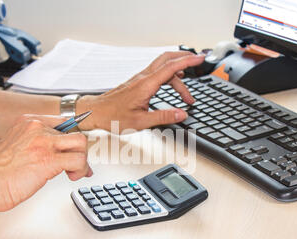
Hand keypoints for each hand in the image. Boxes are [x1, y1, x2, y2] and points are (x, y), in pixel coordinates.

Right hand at [0, 115, 92, 212]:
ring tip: (75, 172)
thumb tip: (56, 152)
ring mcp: (43, 142)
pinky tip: (72, 176)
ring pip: (81, 143)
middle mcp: (37, 127)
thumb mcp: (16, 146)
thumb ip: (34, 143)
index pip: (63, 122)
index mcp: (28, 122)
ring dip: (83, 160)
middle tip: (76, 166)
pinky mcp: (48, 159)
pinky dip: (81, 170)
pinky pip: (79, 160)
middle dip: (80, 152)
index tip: (74, 150)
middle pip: (74, 133)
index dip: (71, 140)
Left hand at [76, 51, 204, 131]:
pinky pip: (157, 73)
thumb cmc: (113, 117)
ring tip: (187, 95)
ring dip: (178, 75)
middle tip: (198, 62)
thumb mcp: (140, 122)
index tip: (201, 59)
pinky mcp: (137, 82)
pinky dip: (169, 76)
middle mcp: (143, 78)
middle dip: (185, 58)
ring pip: (163, 67)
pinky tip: (172, 84)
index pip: (171, 67)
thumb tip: (182, 114)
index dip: (188, 62)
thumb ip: (163, 117)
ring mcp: (139, 78)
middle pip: (167, 58)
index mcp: (146, 85)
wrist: (96, 112)